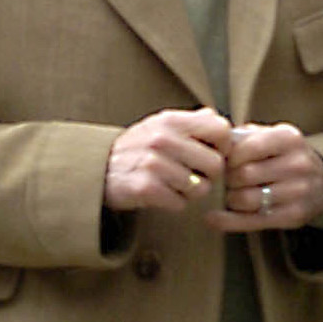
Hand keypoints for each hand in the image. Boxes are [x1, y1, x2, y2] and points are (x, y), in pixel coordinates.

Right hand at [102, 107, 231, 212]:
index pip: (221, 130)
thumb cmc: (138, 148)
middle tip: (193, 175)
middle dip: (209, 176)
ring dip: (191, 192)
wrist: (98, 169)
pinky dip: (175, 203)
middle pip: (216, 165)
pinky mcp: (146, 188)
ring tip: (174, 185)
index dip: (223, 146)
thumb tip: (216, 118)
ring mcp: (154, 163)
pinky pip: (180, 203)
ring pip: (200, 188)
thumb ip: (191, 122)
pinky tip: (162, 194)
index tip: (211, 153)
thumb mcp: (160, 125)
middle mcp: (163, 139)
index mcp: (172, 121)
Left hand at [207, 123, 322, 232]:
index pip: (245, 148)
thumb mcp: (272, 136)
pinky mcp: (293, 216)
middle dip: (228, 179)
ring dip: (231, 198)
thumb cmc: (286, 157)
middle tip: (229, 180)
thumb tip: (215, 145)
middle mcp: (297, 164)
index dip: (228, 157)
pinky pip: (251, 221)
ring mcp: (298, 192)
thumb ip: (244, 136)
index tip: (227, 162)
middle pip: (243, 175)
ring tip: (233, 194)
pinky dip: (227, 221)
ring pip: (245, 199)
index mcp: (289, 138)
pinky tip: (212, 219)